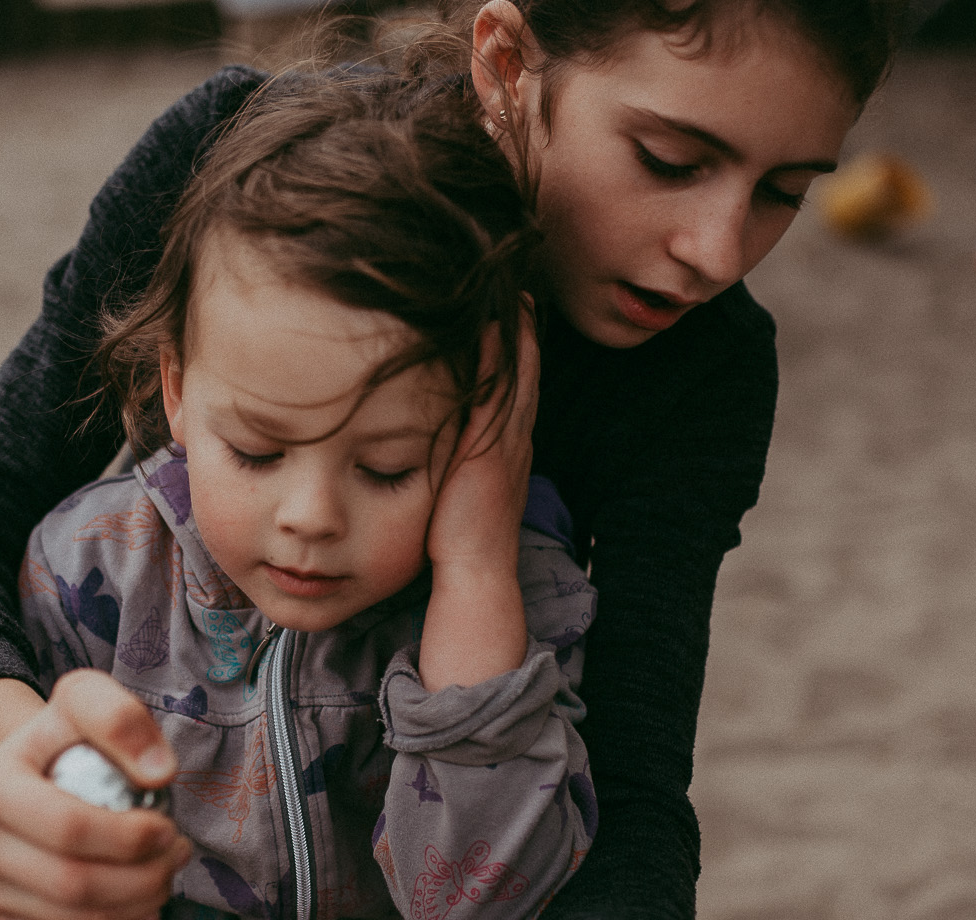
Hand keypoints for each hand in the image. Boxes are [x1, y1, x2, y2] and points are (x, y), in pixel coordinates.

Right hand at [0, 669, 193, 919]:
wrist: (27, 774)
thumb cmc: (65, 739)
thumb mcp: (86, 700)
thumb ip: (120, 719)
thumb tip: (157, 774)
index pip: (68, 830)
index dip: (133, 838)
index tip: (168, 827)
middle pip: (75, 885)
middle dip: (146, 876)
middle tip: (178, 854)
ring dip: (142, 906)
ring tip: (165, 875)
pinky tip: (146, 919)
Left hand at [425, 304, 539, 581]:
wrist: (475, 569)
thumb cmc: (461, 538)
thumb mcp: (466, 489)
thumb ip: (462, 462)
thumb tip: (448, 449)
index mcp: (511, 450)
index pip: (518, 393)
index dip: (520, 357)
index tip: (513, 322)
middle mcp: (515, 441)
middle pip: (526, 376)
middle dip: (526, 335)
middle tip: (520, 295)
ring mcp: (506, 444)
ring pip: (519, 379)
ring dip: (518, 337)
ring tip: (513, 299)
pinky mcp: (488, 449)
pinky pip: (497, 395)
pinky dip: (499, 361)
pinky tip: (492, 331)